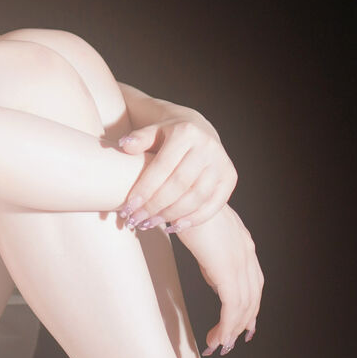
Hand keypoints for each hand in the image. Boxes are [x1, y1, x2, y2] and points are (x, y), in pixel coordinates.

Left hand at [116, 106, 236, 231]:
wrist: (199, 131)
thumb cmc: (168, 136)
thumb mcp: (153, 132)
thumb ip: (139, 139)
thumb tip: (126, 145)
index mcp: (186, 132)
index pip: (162, 167)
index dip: (144, 190)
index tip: (128, 208)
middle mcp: (207, 146)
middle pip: (179, 185)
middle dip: (155, 206)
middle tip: (136, 220)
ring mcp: (221, 163)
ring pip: (196, 198)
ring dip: (171, 215)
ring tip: (150, 223)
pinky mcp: (230, 178)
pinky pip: (213, 205)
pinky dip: (193, 219)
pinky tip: (173, 226)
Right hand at [174, 204, 263, 354]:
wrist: (176, 192)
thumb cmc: (181, 207)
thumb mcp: (201, 230)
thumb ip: (211, 253)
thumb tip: (214, 278)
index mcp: (241, 241)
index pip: (253, 280)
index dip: (249, 304)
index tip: (243, 323)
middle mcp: (246, 251)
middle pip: (253, 295)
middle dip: (243, 322)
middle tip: (229, 341)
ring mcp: (239, 260)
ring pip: (244, 305)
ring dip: (231, 329)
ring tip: (218, 344)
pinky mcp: (227, 269)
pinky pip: (232, 306)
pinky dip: (227, 326)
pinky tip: (217, 338)